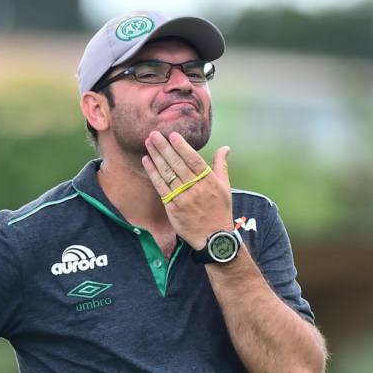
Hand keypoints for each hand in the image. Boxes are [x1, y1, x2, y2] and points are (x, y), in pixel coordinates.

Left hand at [141, 130, 232, 248]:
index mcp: (209, 181)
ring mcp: (183, 198)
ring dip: (156, 156)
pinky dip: (153, 173)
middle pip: (177, 164)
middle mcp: (195, 188)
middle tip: (153, 133)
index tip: (172, 135)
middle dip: (164, 147)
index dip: (182, 147)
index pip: (193, 160)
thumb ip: (221, 165)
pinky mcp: (173, 207)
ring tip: (148, 142)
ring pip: (167, 173)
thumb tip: (225, 148)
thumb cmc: (220, 211)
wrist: (214, 238)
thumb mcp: (225, 187)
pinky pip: (161, 187)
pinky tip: (147, 161)